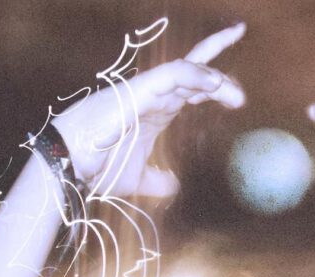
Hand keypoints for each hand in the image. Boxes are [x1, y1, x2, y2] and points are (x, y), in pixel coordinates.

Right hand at [52, 23, 245, 197]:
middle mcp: (155, 96)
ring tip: (236, 96)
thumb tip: (174, 187)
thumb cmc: (99, 167)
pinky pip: (172, 74)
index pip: (190, 88)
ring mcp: (147, 91)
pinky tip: (214, 86)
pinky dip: (195, 76)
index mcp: (158, 111)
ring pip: (187, 70)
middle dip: (218, 57)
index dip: (214, 85)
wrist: (73, 164)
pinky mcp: (139, 91)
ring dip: (214, 78)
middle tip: (241, 50)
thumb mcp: (137, 180)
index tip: (238, 95)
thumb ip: (157, 181)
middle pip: (193, 68)